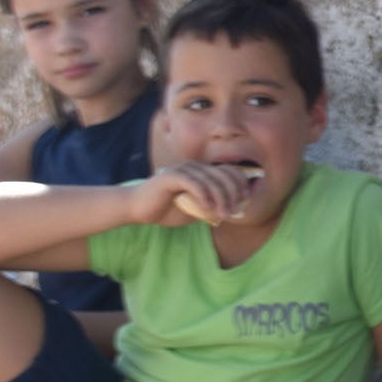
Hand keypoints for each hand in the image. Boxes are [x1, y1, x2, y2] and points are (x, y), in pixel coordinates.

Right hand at [129, 162, 259, 226]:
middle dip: (234, 193)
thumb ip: (213, 208)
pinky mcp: (171, 176)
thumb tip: (233, 211)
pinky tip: (207, 208)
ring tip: (223, 214)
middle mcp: (195, 167)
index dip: (241, 185)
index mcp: (203, 172)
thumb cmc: (167, 209)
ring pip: (211, 180)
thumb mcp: (196, 211)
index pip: (230, 171)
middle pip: (224, 174)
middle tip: (235, 211)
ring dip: (221, 198)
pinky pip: (193, 183)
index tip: (244, 202)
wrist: (138, 209)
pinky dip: (203, 195)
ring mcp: (183, 170)